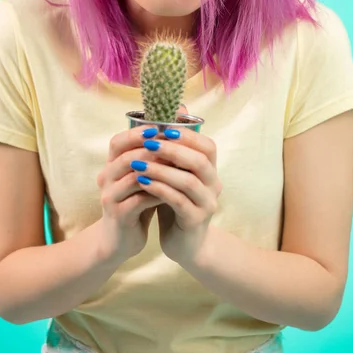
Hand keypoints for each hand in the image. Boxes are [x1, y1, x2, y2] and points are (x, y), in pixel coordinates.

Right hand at [96, 124, 163, 262]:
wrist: (120, 240)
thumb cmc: (136, 202)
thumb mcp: (143, 177)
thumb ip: (153, 157)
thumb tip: (176, 131)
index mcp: (111, 165)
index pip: (118, 141)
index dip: (137, 133)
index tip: (160, 128)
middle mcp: (106, 178)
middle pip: (126, 157)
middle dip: (152, 150)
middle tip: (175, 147)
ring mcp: (110, 197)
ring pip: (133, 178)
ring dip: (157, 171)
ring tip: (178, 167)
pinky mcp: (118, 215)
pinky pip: (139, 200)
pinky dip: (157, 193)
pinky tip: (173, 191)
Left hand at [130, 106, 221, 265]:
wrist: (185, 244)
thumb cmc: (176, 201)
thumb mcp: (175, 173)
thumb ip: (174, 147)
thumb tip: (176, 108)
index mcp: (210, 170)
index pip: (207, 146)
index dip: (186, 136)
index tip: (162, 128)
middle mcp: (214, 185)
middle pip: (201, 161)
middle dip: (173, 149)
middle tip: (149, 142)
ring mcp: (207, 204)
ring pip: (188, 181)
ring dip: (162, 169)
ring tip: (139, 164)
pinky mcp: (196, 221)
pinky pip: (178, 201)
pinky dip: (160, 189)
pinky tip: (142, 183)